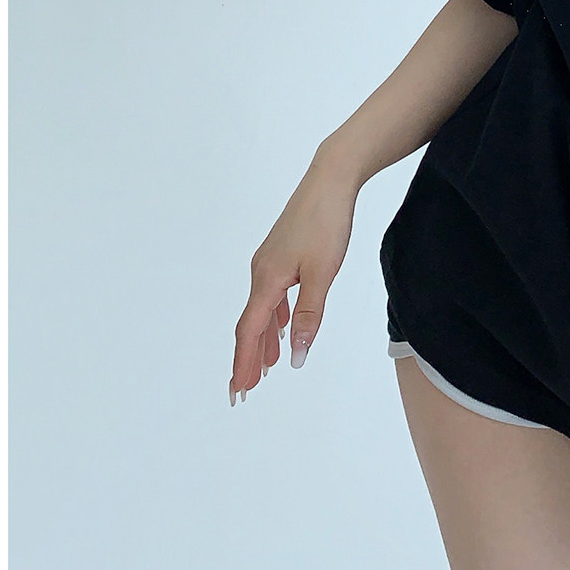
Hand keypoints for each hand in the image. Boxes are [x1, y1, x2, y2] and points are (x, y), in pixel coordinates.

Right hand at [229, 155, 357, 404]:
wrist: (330, 179)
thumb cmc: (326, 223)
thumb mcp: (322, 274)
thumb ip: (308, 316)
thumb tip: (295, 356)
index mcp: (267, 280)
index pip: (250, 332)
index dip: (244, 363)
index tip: (238, 390)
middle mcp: (262, 272)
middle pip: (250, 324)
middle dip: (247, 357)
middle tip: (245, 388)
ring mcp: (270, 261)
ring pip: (261, 309)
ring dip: (262, 339)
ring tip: (266, 367)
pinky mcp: (282, 252)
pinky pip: (272, 294)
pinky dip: (273, 315)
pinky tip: (281, 324)